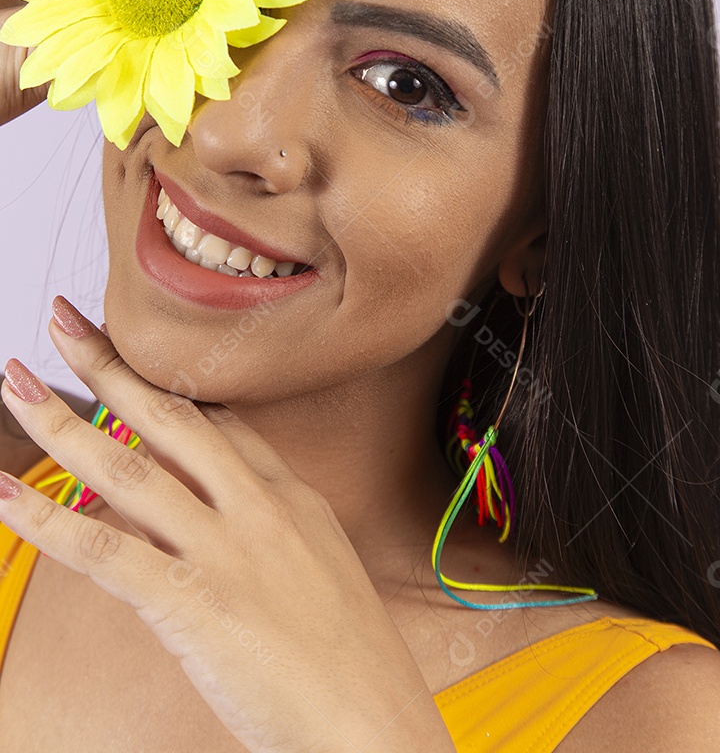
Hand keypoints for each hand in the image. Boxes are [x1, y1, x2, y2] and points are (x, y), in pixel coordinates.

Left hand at [0, 296, 455, 752]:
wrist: (372, 722)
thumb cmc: (350, 658)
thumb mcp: (320, 568)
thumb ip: (267, 530)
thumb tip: (213, 517)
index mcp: (290, 496)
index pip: (218, 420)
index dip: (163, 381)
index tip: (125, 352)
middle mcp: (255, 507)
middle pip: (169, 417)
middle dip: (108, 366)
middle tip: (62, 322)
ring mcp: (225, 549)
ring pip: (127, 468)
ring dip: (61, 422)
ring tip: (14, 384)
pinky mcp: (193, 601)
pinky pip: (105, 551)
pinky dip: (48, 520)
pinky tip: (7, 495)